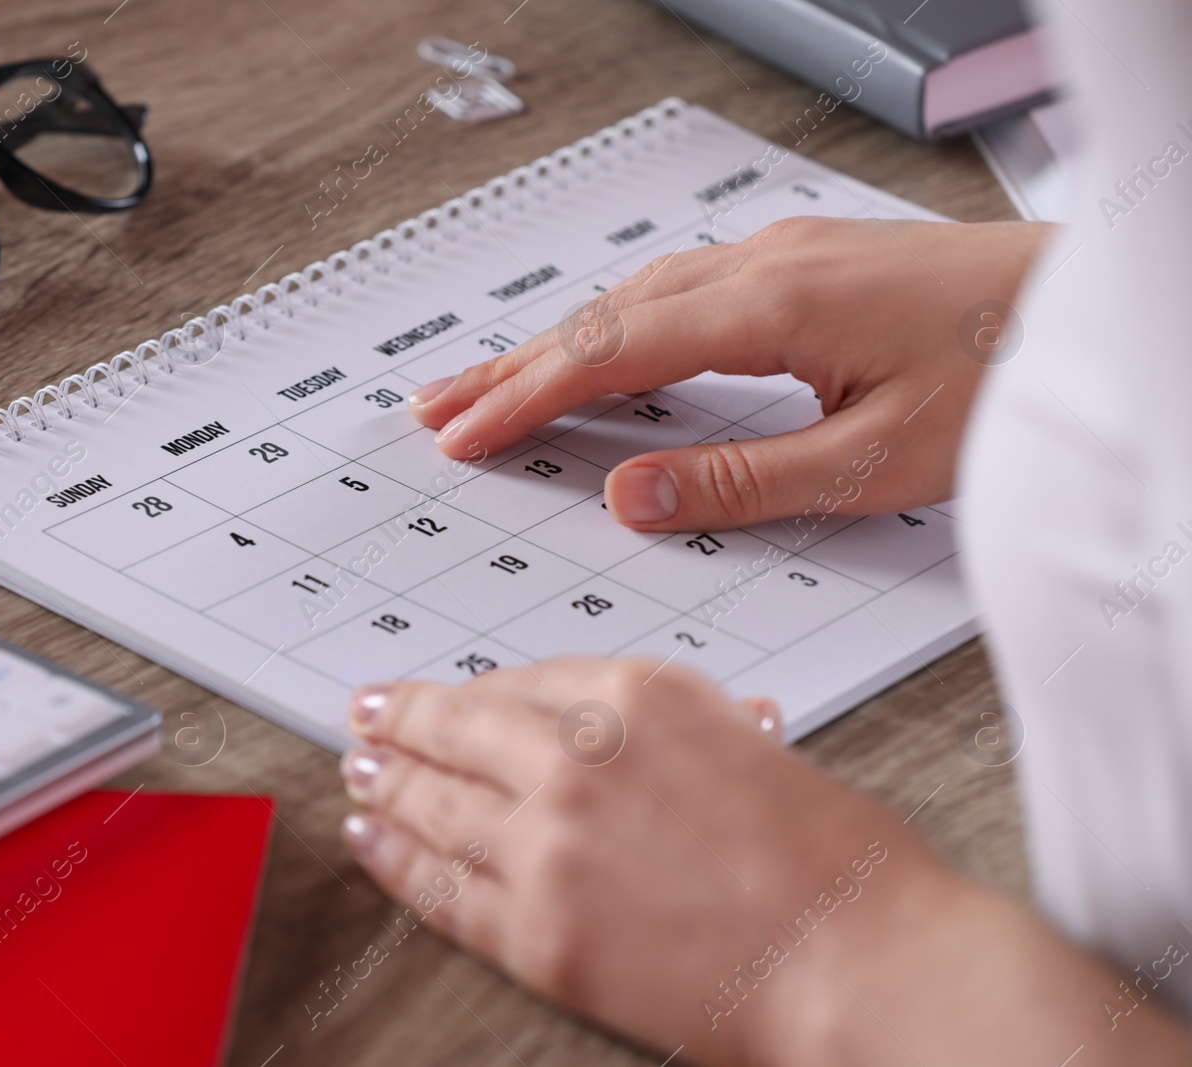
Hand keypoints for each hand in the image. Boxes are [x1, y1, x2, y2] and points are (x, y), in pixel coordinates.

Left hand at [339, 659, 1191, 1065]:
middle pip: (458, 731)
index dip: (469, 692)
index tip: (442, 694)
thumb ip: (666, 729)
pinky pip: (442, 889)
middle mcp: (575, 758)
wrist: (858, 961)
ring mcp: (547, 847)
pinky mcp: (537, 934)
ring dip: (387, 783)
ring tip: (359, 771)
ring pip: (436, 804)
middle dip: (402, 720)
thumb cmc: (836, 859)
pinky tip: (372, 838)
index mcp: (636, 694)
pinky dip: (397, 860)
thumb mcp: (749, 743)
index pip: (520, 682)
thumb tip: (607, 735)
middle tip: (367, 712)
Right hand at [408, 217, 1049, 531]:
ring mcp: (780, 257)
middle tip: (437, 409)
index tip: (464, 434)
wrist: (1078, 306)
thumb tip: (626, 496)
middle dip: (512, 366)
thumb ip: (739, 481)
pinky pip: (677, 292)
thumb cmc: (1000, 381)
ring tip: (491, 386)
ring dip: (556, 344)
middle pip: (602, 316)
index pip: (611, 354)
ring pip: (634, 298)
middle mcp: (761, 266)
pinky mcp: (801, 265)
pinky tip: (600, 351)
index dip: (526, 398)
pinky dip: (615, 328)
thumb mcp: (870, 464)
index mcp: (770, 308)